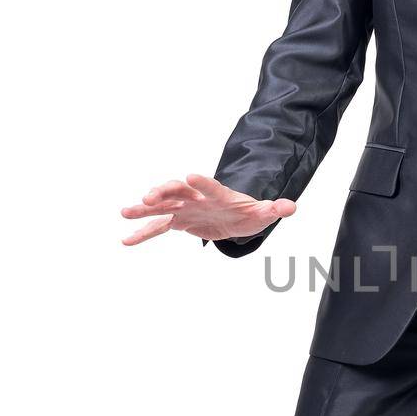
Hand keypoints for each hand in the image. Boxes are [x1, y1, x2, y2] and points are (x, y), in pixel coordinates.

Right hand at [120, 173, 295, 245]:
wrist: (238, 216)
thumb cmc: (250, 212)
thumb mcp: (264, 213)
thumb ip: (274, 209)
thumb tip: (291, 206)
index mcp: (218, 193)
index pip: (210, 185)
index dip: (202, 181)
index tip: (190, 175)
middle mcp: (198, 197)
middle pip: (178, 190)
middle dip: (164, 192)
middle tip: (149, 197)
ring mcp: (185, 208)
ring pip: (162, 207)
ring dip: (145, 209)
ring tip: (125, 212)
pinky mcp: (179, 221)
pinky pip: (158, 227)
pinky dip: (143, 233)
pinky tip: (126, 240)